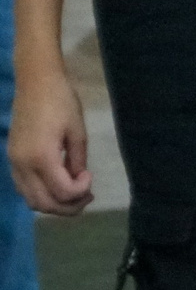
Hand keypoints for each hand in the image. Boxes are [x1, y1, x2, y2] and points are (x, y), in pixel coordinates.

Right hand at [8, 68, 91, 215]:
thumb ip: (77, 161)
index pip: (61, 191)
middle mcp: (22, 165)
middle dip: (68, 207)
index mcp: (41, 157)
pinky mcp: (11, 159)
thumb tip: (79, 181)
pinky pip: (23, 188)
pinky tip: (57, 184)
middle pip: (43, 203)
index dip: (80, 191)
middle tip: (87, 197)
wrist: (36, 83)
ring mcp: (13, 163)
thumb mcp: (77, 132)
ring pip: (30, 199)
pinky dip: (40, 193)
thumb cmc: (62, 102)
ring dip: (53, 203)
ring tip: (75, 193)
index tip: (90, 176)